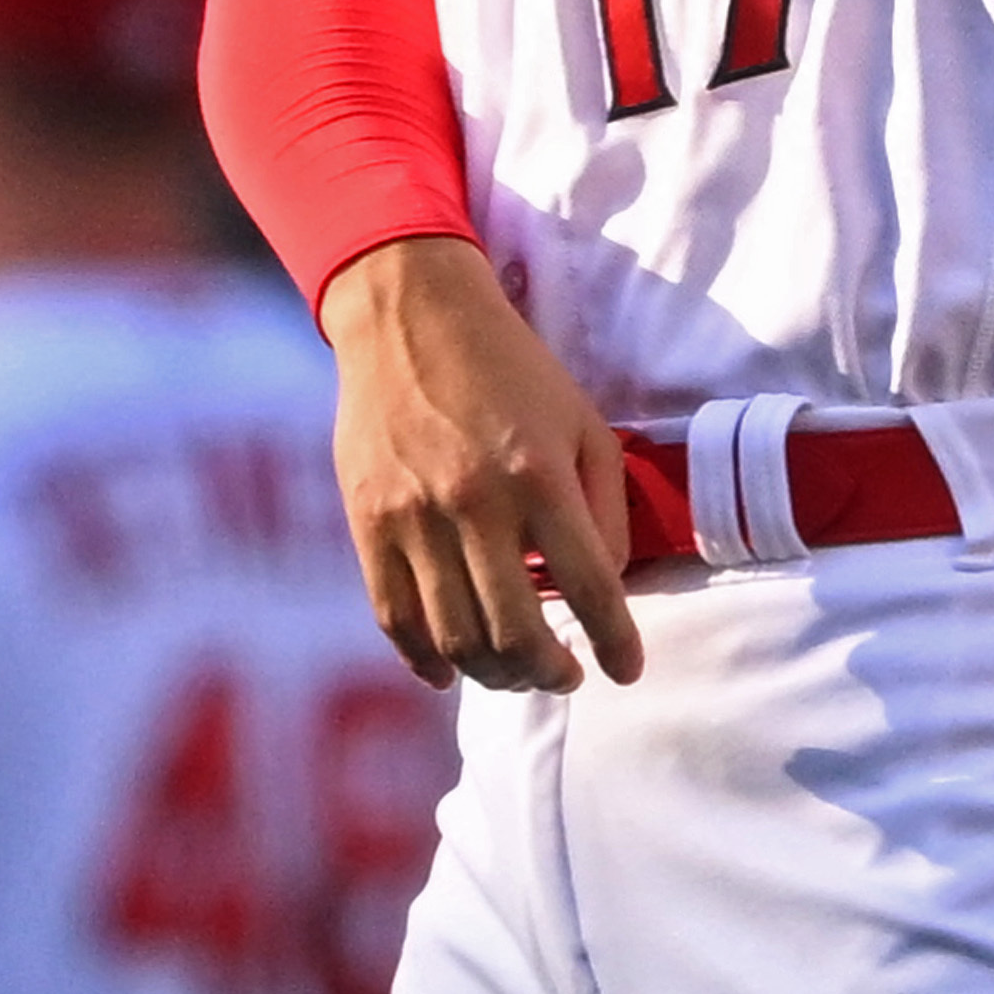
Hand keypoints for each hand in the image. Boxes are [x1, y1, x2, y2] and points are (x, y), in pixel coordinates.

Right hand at [320, 237, 641, 695]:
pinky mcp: (367, 524)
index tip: (626, 670)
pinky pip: (395, 618)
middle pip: (516, 632)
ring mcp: (414, 518)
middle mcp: (476, 504)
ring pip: (455, 638)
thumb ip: (604, 508)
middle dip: (550, 673)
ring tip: (517, 672)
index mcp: (540, 476)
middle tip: (566, 676)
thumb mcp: (583, 423)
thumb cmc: (513, 370)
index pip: (590, 587)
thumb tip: (602, 588)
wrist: (411, 316)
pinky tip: (452, 672)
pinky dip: (424, 661)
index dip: (615, 642)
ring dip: (494, 675)